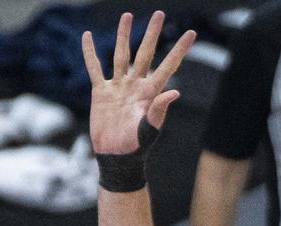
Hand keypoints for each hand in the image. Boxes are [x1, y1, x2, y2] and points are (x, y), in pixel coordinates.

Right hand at [81, 11, 194, 154]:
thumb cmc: (136, 147)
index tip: (192, 33)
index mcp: (151, 92)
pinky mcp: (101, 92)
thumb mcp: (150, 129)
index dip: (180, 50)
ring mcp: (119, 87)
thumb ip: (159, 110)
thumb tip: (175, 91)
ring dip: (124, 35)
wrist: (116, 157)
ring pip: (121, 55)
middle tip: (159, 13)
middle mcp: (136, 85)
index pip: (168, 65)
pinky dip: (90, 53)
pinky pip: (95, 68)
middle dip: (152, 33)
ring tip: (127, 15)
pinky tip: (88, 37)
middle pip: (145, 53)